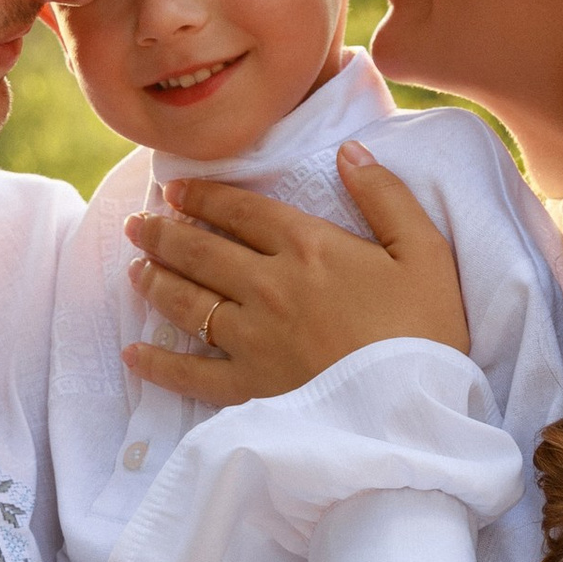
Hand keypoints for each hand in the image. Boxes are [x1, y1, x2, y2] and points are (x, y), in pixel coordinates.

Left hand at [121, 143, 469, 405]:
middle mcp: (269, 286)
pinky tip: (135, 355)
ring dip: (155, 281)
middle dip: (164, 233)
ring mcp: (253, 338)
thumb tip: (349, 151)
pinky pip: (191, 373)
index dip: (204, 197)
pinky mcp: (248, 388)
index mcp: (309, 247)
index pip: (242, 211)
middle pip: (202, 252)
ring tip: (135, 268)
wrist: (416, 410)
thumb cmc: (428, 331)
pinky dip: (158, 364)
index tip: (176, 191)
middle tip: (139, 225)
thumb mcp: (426, 252)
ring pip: (188, 302)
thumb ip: (386, 196)